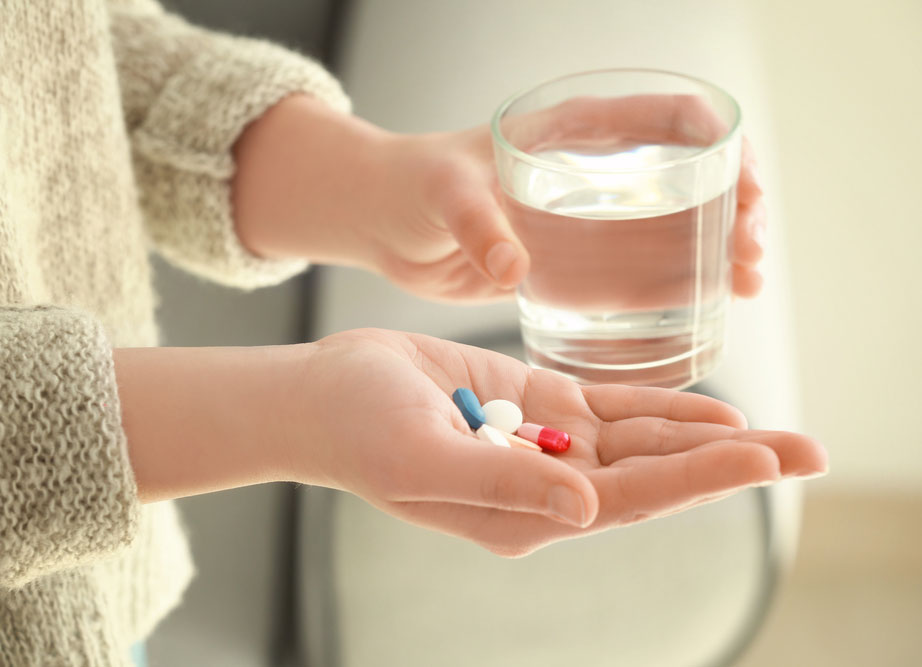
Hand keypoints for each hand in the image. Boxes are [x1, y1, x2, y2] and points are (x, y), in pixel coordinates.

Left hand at [232, 95, 764, 303]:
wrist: (387, 222)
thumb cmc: (411, 186)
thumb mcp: (443, 196)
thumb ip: (476, 224)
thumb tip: (515, 267)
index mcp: (572, 131)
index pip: (668, 119)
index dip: (721, 144)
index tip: (745, 185)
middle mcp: (592, 173)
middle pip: (688, 178)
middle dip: (735, 208)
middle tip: (751, 254)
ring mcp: (587, 221)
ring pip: (672, 229)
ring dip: (717, 252)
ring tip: (746, 285)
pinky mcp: (571, 263)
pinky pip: (635, 273)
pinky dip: (675, 287)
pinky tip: (707, 307)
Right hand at [287, 329, 826, 556]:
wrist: (327, 394)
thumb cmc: (359, 428)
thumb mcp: (421, 456)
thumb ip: (502, 484)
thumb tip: (586, 508)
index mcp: (522, 513)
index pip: (626, 501)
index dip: (695, 480)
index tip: (760, 460)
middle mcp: (544, 487)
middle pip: (652, 477)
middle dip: (729, 463)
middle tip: (809, 452)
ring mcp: (543, 447)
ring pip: (641, 443)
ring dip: (707, 435)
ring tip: (778, 435)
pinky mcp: (535, 407)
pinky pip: (612, 410)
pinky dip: (661, 407)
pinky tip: (708, 407)